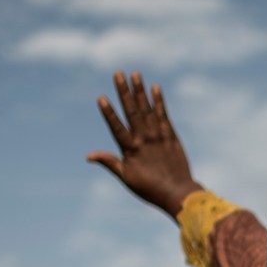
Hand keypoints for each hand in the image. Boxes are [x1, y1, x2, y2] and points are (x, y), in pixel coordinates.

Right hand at [87, 71, 201, 217]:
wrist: (178, 193)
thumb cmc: (149, 188)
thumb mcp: (126, 178)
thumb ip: (109, 162)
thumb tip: (88, 156)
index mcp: (131, 150)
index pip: (117, 127)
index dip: (109, 113)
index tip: (101, 98)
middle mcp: (145, 139)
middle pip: (132, 112)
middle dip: (124, 91)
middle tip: (118, 73)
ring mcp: (159, 136)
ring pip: (148, 109)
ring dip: (140, 91)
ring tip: (135, 74)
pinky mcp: (171, 136)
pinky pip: (164, 115)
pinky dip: (159, 102)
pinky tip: (155, 88)